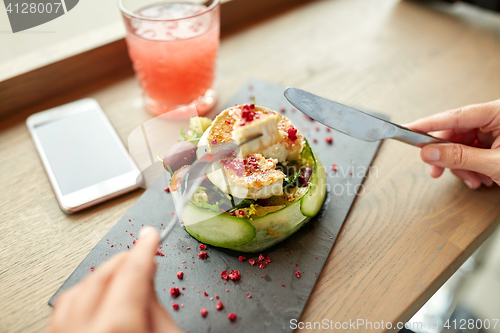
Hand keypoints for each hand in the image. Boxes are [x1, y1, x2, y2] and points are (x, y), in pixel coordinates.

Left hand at [47, 227, 180, 332]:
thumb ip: (158, 307)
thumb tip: (147, 279)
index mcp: (118, 328)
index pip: (132, 272)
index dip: (145, 248)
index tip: (150, 235)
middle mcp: (84, 331)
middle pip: (102, 276)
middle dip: (125, 260)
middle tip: (143, 256)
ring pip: (77, 289)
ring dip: (102, 277)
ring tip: (123, 278)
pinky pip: (62, 310)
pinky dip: (82, 296)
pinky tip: (97, 297)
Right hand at [407, 100, 499, 188]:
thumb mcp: (495, 163)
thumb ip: (460, 157)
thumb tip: (430, 152)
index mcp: (499, 113)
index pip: (455, 116)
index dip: (429, 124)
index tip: (408, 129)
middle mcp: (496, 118)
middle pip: (456, 133)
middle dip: (449, 157)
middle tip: (437, 170)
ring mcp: (497, 130)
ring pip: (462, 145)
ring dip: (462, 166)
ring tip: (473, 180)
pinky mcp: (497, 142)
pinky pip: (473, 151)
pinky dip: (472, 167)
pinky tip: (480, 177)